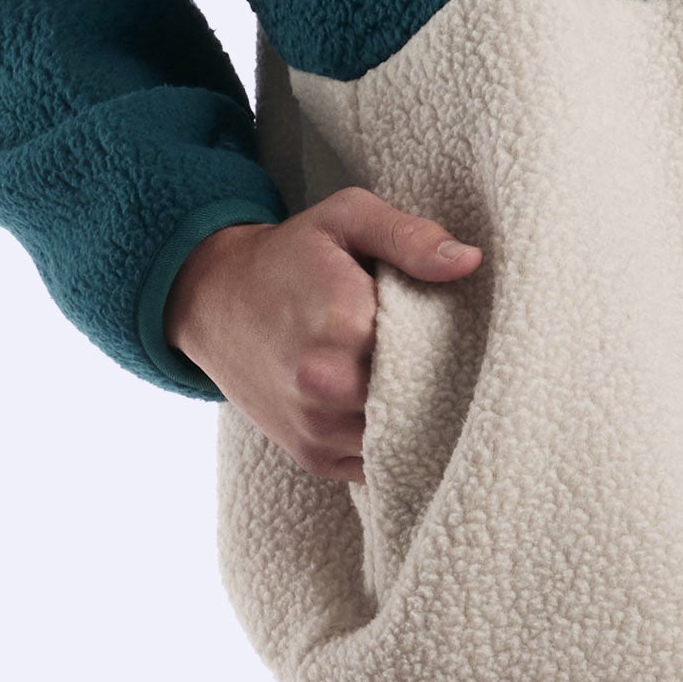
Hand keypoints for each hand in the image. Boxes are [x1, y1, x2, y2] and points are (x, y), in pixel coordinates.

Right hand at [164, 188, 482, 479]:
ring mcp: (317, 429)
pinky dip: (391, 439)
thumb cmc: (290, 253)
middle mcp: (328, 386)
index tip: (446, 320)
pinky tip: (391, 406)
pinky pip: (378, 462)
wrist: (213, 297)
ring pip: (405, 436)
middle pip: (423, 396)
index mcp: (345, 325)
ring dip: (416, 413)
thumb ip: (409, 237)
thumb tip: (469, 262)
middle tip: (433, 348)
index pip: (434, 347)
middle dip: (436, 377)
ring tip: (411, 375)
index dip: (449, 335)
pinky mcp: (312, 456)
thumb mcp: (347, 219)